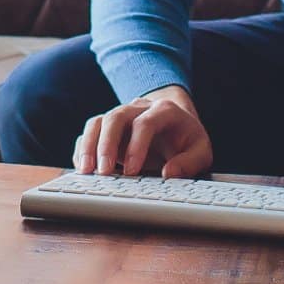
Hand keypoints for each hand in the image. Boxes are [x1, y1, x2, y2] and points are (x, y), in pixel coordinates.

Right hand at [74, 86, 212, 178]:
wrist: (174, 121)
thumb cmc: (186, 138)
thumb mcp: (201, 150)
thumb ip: (190, 162)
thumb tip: (169, 174)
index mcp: (163, 110)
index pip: (145, 123)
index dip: (136, 146)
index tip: (132, 171)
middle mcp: (137, 109)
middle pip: (115, 117)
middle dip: (106, 144)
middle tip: (103, 171)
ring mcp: (119, 117)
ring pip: (97, 122)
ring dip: (89, 146)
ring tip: (86, 171)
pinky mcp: (107, 129)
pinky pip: (89, 133)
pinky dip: (83, 149)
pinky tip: (83, 168)